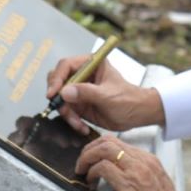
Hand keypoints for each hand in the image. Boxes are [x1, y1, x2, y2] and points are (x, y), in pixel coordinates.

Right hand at [45, 55, 163, 134]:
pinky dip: (71, 120)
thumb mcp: (107, 95)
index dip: (56, 78)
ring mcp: (80, 90)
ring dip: (66, 113)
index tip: (53, 93)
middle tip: (63, 110)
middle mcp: (83, 75)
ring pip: (60, 99)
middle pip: (58, 81)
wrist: (137, 115)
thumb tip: (64, 91)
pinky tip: (82, 127)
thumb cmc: (128, 99)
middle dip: (58, 97)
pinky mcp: (79, 104)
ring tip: (78, 123)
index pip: (66, 65)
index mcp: (92, 64)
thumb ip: (86, 92)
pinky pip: (67, 111)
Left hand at [77, 135, 185, 190]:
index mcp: (149, 160)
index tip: (90, 159)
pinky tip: (90, 182)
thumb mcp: (154, 184)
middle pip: (108, 141)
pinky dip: (92, 172)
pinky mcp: (130, 186)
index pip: (117, 141)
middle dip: (88, 150)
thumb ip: (139, 175)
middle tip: (81, 164)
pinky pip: (104, 168)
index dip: (97, 147)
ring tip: (82, 172)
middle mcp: (143, 161)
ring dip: (87, 159)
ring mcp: (137, 171)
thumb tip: (118, 175)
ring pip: (104, 150)